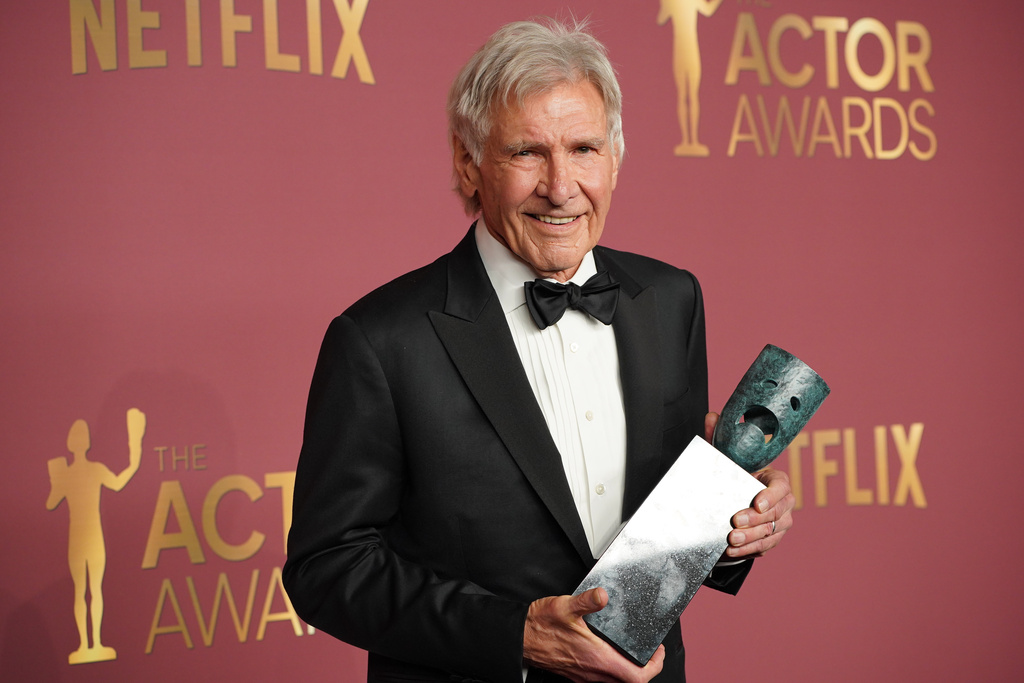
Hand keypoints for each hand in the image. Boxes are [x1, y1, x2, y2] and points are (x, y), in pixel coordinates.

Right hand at [523, 587, 664, 682]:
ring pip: (616, 681)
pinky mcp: (577, 674)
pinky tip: (609, 652)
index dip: (654, 666)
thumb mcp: (565, 606)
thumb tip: (603, 595)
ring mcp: (585, 675)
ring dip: (629, 669)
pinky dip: (614, 668)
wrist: (520, 639)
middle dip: (645, 668)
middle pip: (630, 681)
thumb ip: (587, 601)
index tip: (657, 653)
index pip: (636, 676)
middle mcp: (593, 671)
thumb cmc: (540, 626)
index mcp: (596, 657)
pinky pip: (603, 677)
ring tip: (633, 652)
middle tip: (650, 652)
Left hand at [724, 467, 794, 558]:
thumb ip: (738, 480)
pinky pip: (763, 547)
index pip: (780, 488)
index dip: (769, 498)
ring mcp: (783, 523)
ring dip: (749, 538)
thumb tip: (721, 489)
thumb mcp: (743, 476)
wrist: (748, 496)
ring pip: (769, 532)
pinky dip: (746, 549)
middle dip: (754, 519)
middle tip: (736, 522)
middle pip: (773, 514)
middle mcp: (786, 504)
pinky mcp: (775, 538)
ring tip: (733, 540)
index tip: (757, 505)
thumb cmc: (745, 483)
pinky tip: (733, 550)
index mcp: (780, 483)